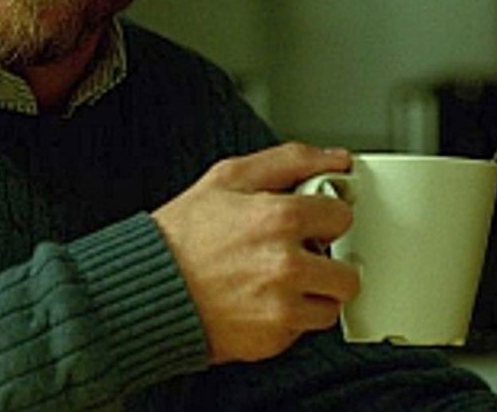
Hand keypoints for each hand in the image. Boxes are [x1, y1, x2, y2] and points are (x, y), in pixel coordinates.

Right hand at [151, 142, 359, 364]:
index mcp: (279, 218)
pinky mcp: (274, 338)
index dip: (324, 217)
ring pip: (332, 305)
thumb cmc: (182, 234)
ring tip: (279, 281)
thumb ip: (289, 161)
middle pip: (347, 270)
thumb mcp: (227, 178)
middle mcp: (287, 264)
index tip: (312, 222)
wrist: (150, 288)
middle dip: (326, 262)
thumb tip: (336, 158)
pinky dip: (289, 317)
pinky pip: (305, 329)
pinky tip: (262, 300)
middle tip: (297, 256)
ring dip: (313, 295)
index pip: (343, 217)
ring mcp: (282, 305)